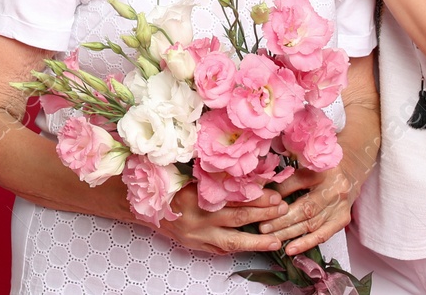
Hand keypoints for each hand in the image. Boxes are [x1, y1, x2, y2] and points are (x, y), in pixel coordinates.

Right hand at [155, 183, 288, 255]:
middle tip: (282, 208)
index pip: (231, 196)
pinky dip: (239, 249)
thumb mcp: (186, 174)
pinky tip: (255, 248)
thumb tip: (246, 173)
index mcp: (194, 194)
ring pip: (232, 240)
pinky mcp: (196, 246)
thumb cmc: (167, 185)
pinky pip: (221, 250)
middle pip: (236, 217)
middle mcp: (197, 217)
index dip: (254, 195)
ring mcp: (197, 235)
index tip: (274, 193)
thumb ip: (212, 176)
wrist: (143, 206)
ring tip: (277, 239)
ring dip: (257, 240)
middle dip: (262, 214)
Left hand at [260, 162, 361, 255]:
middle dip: (281, 219)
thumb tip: (263, 184)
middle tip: (263, 226)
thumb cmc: (323, 165)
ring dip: (289, 233)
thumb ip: (287, 169)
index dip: (279, 191)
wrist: (349, 170)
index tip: (262, 200)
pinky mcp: (342, 220)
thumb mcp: (306, 159)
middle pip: (305, 207)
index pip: (298, 181)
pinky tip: (291, 249)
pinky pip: (322, 235)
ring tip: (271, 237)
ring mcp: (340, 206)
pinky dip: (305, 243)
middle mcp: (334, 189)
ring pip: (311, 224)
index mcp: (324, 169)